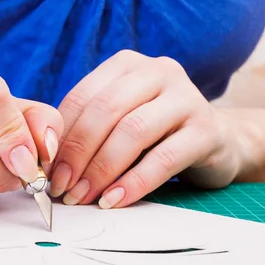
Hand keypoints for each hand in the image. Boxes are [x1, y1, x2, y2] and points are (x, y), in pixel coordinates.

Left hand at [48, 51, 243, 208]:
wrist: (216, 140)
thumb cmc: (155, 133)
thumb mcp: (119, 121)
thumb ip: (88, 130)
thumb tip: (50, 164)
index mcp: (127, 64)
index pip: (83, 97)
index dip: (61, 136)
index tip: (47, 170)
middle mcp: (158, 71)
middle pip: (106, 111)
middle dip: (78, 153)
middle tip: (63, 187)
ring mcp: (186, 97)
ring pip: (133, 131)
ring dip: (101, 170)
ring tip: (84, 197)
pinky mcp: (206, 129)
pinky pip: (163, 159)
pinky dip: (133, 182)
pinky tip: (114, 200)